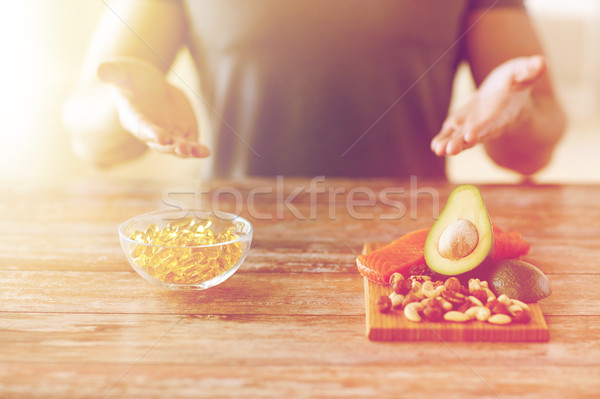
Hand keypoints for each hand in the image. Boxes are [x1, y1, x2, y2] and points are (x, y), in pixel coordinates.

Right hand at [97, 56, 209, 157]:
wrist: (150, 86)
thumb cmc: (132, 78)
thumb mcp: (122, 71)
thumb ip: (113, 72)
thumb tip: (101, 69)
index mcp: (134, 118)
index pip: (142, 128)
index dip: (151, 133)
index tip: (160, 137)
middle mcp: (151, 131)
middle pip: (161, 143)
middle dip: (172, 146)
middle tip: (183, 148)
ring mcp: (168, 134)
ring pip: (177, 147)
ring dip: (188, 151)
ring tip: (200, 151)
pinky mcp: (183, 133)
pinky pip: (191, 144)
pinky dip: (198, 150)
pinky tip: (205, 152)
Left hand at [431, 55, 546, 155]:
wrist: (504, 95)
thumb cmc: (515, 82)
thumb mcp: (522, 73)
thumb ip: (529, 70)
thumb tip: (542, 62)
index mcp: (504, 113)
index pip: (493, 123)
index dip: (482, 129)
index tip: (471, 136)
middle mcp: (488, 124)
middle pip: (475, 134)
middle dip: (462, 142)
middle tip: (451, 149)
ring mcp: (473, 126)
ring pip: (460, 138)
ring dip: (450, 144)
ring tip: (439, 150)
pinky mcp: (460, 125)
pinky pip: (451, 134)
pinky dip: (443, 140)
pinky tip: (435, 146)